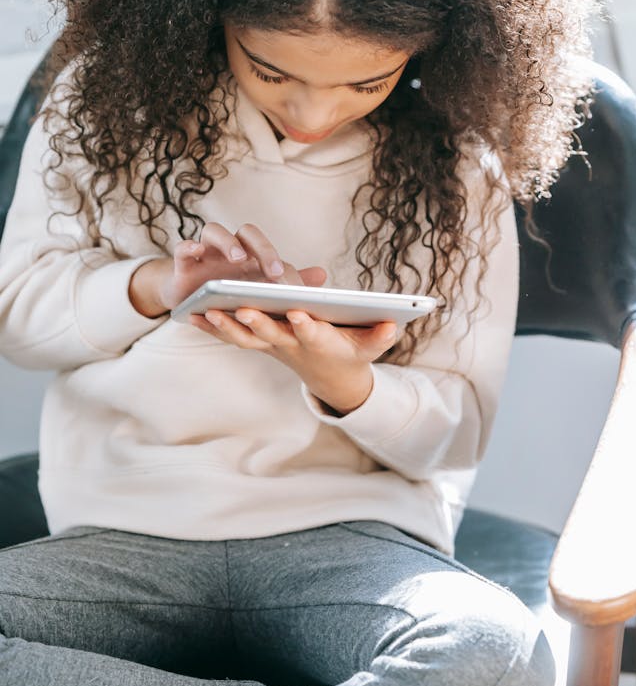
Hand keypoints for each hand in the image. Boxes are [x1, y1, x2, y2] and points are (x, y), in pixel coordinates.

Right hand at [129, 222, 325, 317]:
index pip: (268, 249)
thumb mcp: (257, 291)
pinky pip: (182, 248)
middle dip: (263, 250)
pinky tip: (195, 251)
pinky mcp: (182, 262)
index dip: (282, 264)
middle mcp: (229, 248)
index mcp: (249, 254)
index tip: (293, 287)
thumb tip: (322, 275)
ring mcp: (205, 252)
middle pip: (247, 233)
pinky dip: (188, 247)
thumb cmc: (228, 292)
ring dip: (228, 243)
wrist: (189, 301)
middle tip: (275, 272)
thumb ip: (286, 281)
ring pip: (214, 232)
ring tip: (238, 258)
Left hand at [189, 307, 398, 414]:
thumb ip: (380, 336)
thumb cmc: (352, 353)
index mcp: (320, 342)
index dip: (306, 326)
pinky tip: (192, 314)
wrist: (331, 376)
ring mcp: (272, 346)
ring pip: (246, 338)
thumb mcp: (370, 347)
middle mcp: (292, 345)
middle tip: (244, 308)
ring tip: (207, 311)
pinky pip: (233, 336)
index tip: (299, 314)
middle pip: (272, 335)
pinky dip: (214, 327)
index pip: (312, 334)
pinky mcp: (259, 343)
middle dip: (259, 323)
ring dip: (226, 327)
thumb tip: (392, 324)